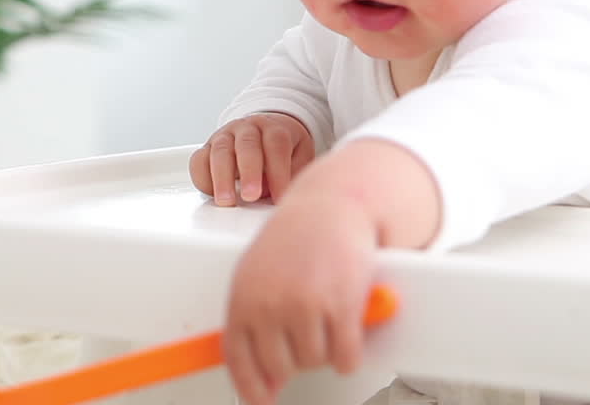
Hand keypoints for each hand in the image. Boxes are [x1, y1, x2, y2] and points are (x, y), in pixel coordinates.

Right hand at [189, 113, 314, 204]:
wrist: (265, 130)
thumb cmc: (285, 148)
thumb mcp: (299, 155)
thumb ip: (294, 172)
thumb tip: (284, 193)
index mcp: (273, 127)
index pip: (276, 144)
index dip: (278, 171)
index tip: (280, 197)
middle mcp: (247, 128)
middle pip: (247, 145)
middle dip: (248, 172)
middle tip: (251, 196)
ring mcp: (224, 136)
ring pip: (219, 152)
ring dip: (222, 179)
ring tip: (227, 202)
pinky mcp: (207, 148)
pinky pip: (199, 161)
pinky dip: (203, 178)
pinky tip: (212, 194)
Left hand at [223, 189, 378, 404]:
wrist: (332, 205)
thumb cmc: (295, 239)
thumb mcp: (258, 276)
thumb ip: (256, 324)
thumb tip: (266, 381)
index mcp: (243, 298)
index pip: (239, 360)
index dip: (251, 388)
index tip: (263, 400)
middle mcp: (270, 303)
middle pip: (281, 367)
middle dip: (296, 361)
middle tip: (308, 338)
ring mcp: (305, 305)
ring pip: (315, 362)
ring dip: (326, 351)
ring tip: (328, 321)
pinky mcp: (341, 305)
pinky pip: (346, 356)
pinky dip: (350, 354)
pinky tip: (350, 334)